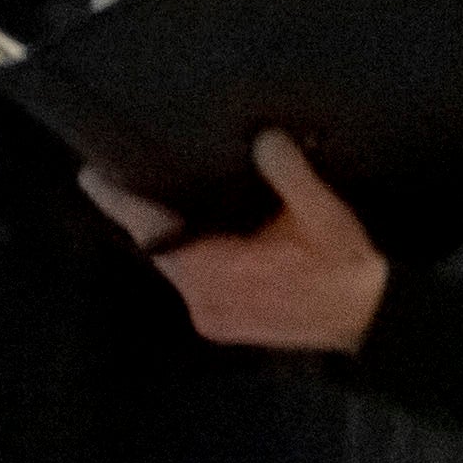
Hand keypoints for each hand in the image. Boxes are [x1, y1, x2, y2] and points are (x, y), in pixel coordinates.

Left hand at [111, 130, 393, 351]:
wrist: (370, 318)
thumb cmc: (343, 267)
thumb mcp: (320, 212)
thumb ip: (288, 174)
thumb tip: (264, 140)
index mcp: (217, 272)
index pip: (155, 231)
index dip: (122, 202)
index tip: (93, 175)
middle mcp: (203, 299)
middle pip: (161, 249)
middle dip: (152, 216)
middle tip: (137, 176)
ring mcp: (212, 316)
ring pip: (179, 266)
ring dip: (178, 236)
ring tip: (174, 200)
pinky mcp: (225, 323)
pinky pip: (196, 282)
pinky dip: (197, 257)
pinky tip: (213, 235)